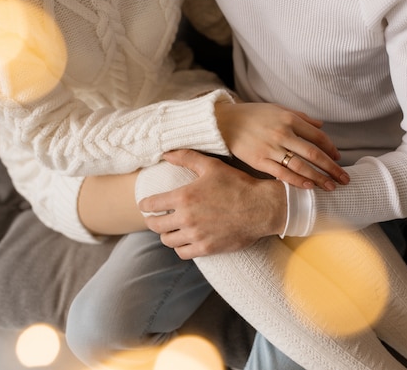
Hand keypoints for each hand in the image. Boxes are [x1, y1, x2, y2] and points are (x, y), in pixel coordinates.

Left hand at [139, 150, 286, 259]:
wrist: (261, 207)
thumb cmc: (237, 184)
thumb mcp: (211, 166)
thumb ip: (186, 158)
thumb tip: (166, 154)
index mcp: (184, 197)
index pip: (151, 205)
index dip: (145, 205)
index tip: (145, 205)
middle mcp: (186, 218)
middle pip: (155, 225)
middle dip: (152, 221)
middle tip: (155, 218)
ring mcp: (196, 235)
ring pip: (168, 240)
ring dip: (167, 234)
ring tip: (170, 229)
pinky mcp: (206, 248)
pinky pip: (182, 253)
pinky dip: (180, 247)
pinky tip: (184, 241)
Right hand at [215, 102, 348, 189]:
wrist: (223, 122)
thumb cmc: (252, 115)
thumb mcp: (278, 109)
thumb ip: (301, 117)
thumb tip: (321, 124)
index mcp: (289, 119)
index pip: (318, 136)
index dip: (330, 149)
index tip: (338, 158)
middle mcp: (282, 133)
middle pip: (313, 154)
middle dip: (331, 168)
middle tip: (344, 179)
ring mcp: (271, 148)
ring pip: (300, 166)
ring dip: (318, 178)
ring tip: (330, 187)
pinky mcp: (259, 161)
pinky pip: (282, 173)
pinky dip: (297, 181)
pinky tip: (309, 187)